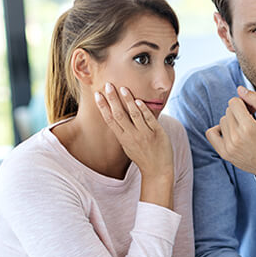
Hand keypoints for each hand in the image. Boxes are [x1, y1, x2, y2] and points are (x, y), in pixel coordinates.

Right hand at [95, 83, 173, 207]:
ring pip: (134, 115)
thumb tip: (116, 117)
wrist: (158, 171)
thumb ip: (123, 132)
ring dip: (128, 101)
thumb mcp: (128, 146)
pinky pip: (149, 119)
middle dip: (113, 99)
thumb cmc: (143, 156)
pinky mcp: (157, 133)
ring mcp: (145, 135)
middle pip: (119, 115)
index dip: (103, 106)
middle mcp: (132, 136)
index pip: (110, 120)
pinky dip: (143, 109)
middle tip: (108, 85)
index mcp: (123, 139)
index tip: (97, 94)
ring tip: (123, 88)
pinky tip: (138, 100)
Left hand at [206, 86, 255, 178]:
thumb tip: (239, 89)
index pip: (234, 102)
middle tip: (250, 120)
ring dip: (232, 121)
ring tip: (244, 129)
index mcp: (249, 127)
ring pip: (222, 120)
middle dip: (239, 112)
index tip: (253, 111)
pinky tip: (231, 132)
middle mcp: (236, 138)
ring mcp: (228, 147)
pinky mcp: (224, 153)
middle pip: (228, 111)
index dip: (244, 103)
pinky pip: (211, 133)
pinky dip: (219, 130)